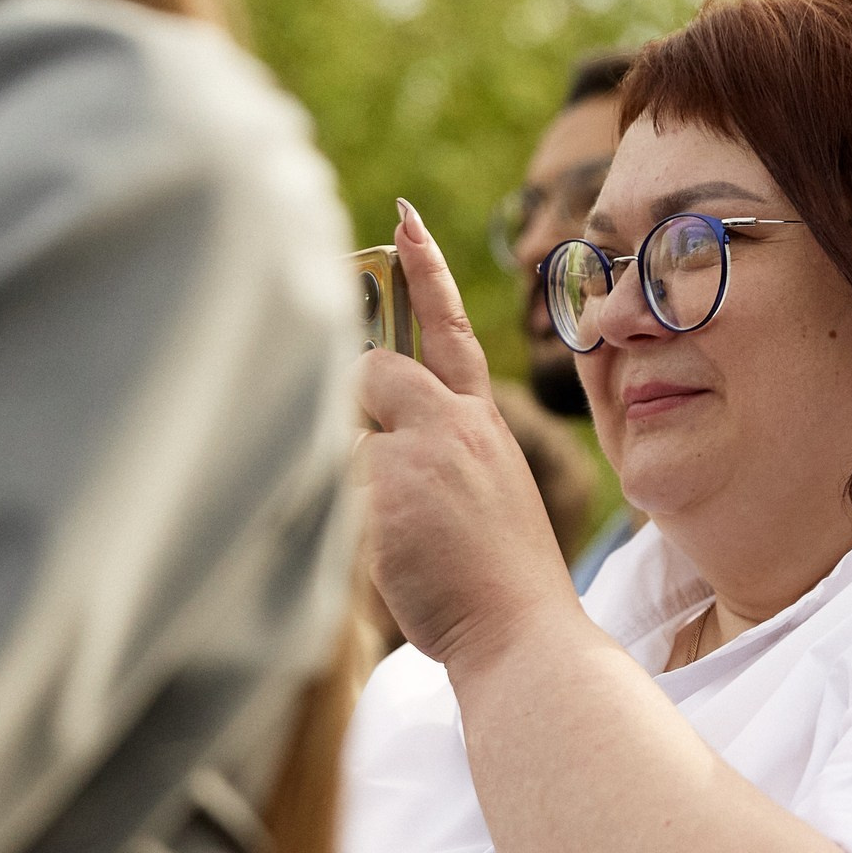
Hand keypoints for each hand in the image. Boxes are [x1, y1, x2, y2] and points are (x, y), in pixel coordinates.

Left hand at [356, 201, 583, 667]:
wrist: (521, 633)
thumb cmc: (497, 586)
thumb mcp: (482, 498)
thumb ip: (437, 456)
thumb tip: (368, 438)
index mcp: (482, 426)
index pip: (449, 330)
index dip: (424, 272)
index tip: (402, 219)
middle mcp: (455, 423)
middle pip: (374, 370)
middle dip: (354, 409)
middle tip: (382, 469)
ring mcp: (423, 450)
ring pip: (344, 437)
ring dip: (352, 492)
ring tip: (405, 548)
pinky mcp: (388, 485)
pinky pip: (329, 486)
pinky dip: (341, 527)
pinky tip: (389, 562)